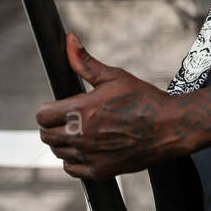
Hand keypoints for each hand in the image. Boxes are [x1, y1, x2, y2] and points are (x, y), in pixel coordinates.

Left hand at [36, 33, 189, 178]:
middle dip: (53, 125)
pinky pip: (71, 169)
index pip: (42, 116)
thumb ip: (85, 62)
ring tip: (79, 132)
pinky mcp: (100, 170)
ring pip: (58, 152)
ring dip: (63, 142)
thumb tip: (69, 39)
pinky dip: (74, 160)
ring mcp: (90, 155)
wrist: (169, 127)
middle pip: (46, 136)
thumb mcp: (113, 76)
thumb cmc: (143, 100)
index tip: (56, 107)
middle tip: (67, 119)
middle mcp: (81, 136)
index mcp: (81, 110)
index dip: (47, 110)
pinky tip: (86, 149)